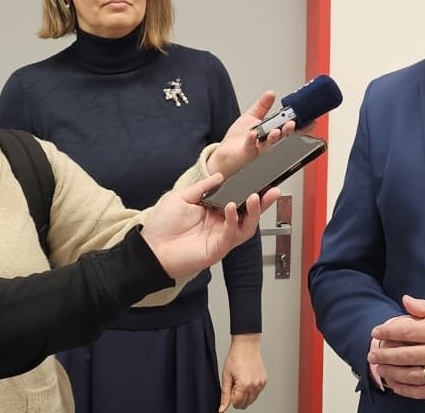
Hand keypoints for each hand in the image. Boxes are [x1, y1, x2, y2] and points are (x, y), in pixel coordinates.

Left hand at [140, 174, 281, 278]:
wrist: (150, 249)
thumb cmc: (162, 226)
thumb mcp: (182, 197)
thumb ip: (203, 187)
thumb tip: (220, 176)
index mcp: (214, 212)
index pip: (239, 200)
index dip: (251, 192)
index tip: (261, 180)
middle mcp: (221, 225)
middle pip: (249, 214)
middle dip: (263, 203)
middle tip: (273, 190)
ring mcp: (221, 238)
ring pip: (246, 226)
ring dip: (253, 212)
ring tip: (255, 197)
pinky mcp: (217, 249)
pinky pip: (231, 234)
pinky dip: (233, 221)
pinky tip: (231, 208)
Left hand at [207, 91, 296, 178]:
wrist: (225, 153)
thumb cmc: (238, 140)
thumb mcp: (251, 117)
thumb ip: (262, 106)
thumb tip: (271, 94)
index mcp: (270, 133)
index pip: (287, 128)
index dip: (296, 125)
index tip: (303, 119)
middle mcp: (267, 142)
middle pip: (281, 137)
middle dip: (287, 131)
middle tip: (291, 124)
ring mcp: (258, 149)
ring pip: (269, 144)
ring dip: (274, 138)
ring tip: (276, 131)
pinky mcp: (247, 153)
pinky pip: (251, 147)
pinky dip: (252, 140)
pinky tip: (253, 134)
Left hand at [219, 334, 266, 410]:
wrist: (246, 346)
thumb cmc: (236, 357)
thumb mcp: (226, 376)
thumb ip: (225, 395)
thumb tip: (222, 409)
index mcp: (244, 385)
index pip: (237, 404)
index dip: (231, 398)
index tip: (231, 387)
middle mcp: (255, 385)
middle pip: (245, 404)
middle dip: (238, 398)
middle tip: (235, 384)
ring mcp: (261, 383)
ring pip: (252, 399)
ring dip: (245, 395)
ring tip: (241, 381)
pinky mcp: (264, 380)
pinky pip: (257, 392)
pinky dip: (251, 390)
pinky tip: (247, 379)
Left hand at [367, 295, 424, 398]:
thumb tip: (405, 300)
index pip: (409, 331)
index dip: (389, 331)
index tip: (376, 332)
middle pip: (406, 355)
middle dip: (385, 355)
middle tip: (371, 355)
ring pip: (412, 375)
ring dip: (392, 373)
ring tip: (380, 369)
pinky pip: (424, 392)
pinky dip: (407, 391)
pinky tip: (396, 386)